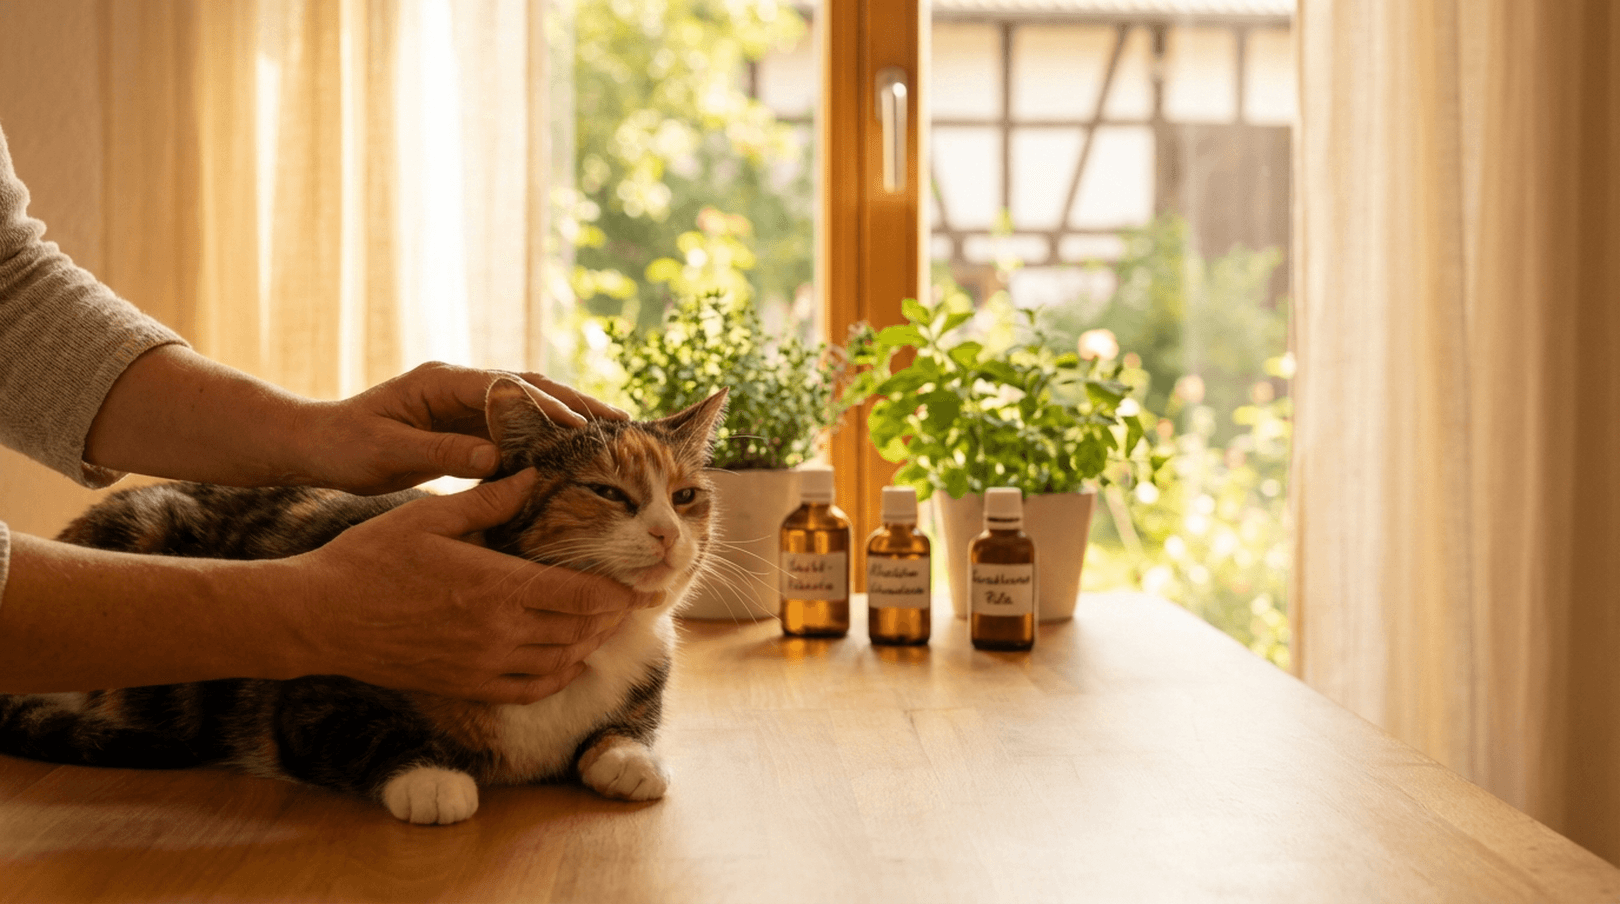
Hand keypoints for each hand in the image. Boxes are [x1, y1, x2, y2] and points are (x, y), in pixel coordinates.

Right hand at [285, 469, 654, 702]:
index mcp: (495, 586)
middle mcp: (498, 632)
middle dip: (610, 616)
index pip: (581, 596)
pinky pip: (529, 690)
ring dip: (589, 644)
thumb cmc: (369, 558)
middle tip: (627, 598)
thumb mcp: (428, 515)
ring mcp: (482, 665)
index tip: (635, 580)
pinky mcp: (465, 685)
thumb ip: (488, 501)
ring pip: (561, 662)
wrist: (318, 617)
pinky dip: (558, 676)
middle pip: (580, 631)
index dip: (616, 592)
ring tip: (603, 622)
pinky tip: (569, 661)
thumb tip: (532, 474)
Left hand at [300, 361, 627, 494]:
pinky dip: (544, 442)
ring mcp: (463, 404)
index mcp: (442, 382)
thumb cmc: (344, 446)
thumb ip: (441, 454)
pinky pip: (513, 432)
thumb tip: (495, 459)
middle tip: (622, 423)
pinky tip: (571, 460)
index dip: (549, 407)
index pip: (509, 389)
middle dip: (577, 405)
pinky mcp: (463, 427)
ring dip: (568, 421)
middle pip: (530, 389)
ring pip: (528, 408)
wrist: (315, 445)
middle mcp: (459, 386)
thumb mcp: (387, 451)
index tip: (584, 427)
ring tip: (612, 437)